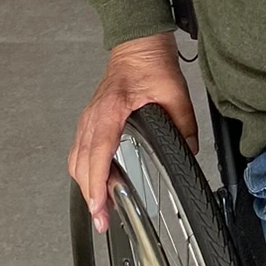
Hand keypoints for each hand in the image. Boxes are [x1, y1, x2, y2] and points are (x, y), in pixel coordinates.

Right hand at [70, 34, 198, 233]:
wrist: (138, 45)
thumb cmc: (151, 64)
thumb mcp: (176, 94)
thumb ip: (183, 125)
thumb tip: (189, 150)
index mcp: (111, 111)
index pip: (98, 153)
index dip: (96, 184)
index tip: (99, 208)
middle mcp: (93, 117)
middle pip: (80, 164)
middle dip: (89, 195)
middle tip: (102, 220)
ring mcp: (88, 119)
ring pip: (76, 160)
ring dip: (86, 185)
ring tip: (102, 207)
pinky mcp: (90, 121)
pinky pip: (80, 151)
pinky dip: (85, 171)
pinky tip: (99, 182)